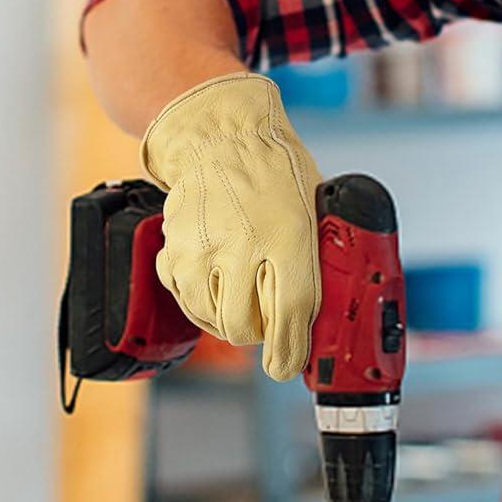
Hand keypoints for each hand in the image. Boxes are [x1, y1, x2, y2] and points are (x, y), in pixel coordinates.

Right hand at [139, 71, 321, 380]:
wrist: (221, 137)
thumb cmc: (276, 170)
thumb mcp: (315, 211)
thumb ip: (316, 261)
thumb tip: (326, 312)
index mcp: (289, 235)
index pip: (290, 315)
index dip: (289, 352)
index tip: (288, 365)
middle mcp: (244, 246)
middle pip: (246, 328)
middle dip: (261, 335)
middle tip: (269, 321)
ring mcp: (203, 251)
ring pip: (214, 321)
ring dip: (231, 320)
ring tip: (243, 296)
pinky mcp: (175, 253)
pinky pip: (188, 303)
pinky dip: (204, 304)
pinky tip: (218, 283)